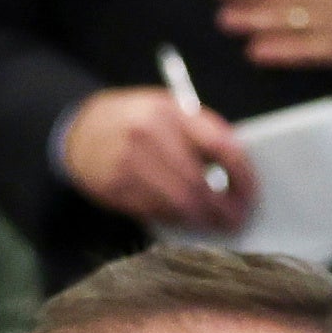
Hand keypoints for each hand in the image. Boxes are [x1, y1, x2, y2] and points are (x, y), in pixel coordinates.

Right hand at [62, 84, 259, 227]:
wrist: (80, 131)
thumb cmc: (136, 122)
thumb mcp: (169, 111)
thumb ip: (203, 132)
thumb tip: (240, 168)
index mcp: (169, 111)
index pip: (220, 146)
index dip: (242, 175)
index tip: (251, 192)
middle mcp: (148, 135)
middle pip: (199, 184)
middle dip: (225, 207)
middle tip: (238, 217)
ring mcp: (129, 163)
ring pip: (179, 204)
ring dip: (204, 219)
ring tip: (218, 222)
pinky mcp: (116, 187)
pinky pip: (158, 212)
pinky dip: (179, 218)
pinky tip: (187, 218)